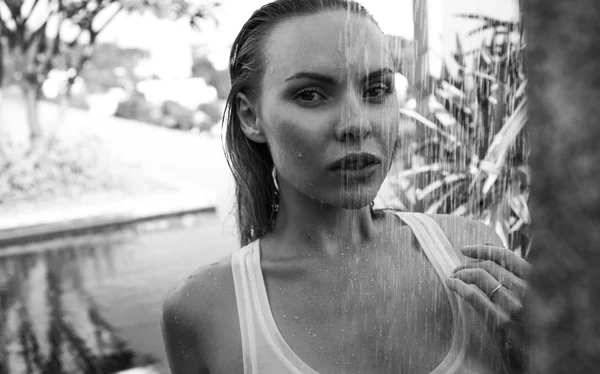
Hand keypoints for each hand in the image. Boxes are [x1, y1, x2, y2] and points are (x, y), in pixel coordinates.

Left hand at [446, 244, 529, 372]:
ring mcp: (515, 306)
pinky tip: (451, 285)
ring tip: (453, 277)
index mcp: (537, 282)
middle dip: (468, 265)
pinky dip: (459, 286)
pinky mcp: (501, 322)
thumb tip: (490, 247)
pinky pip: (474, 296)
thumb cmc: (536, 326)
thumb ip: (514, 273)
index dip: (482, 249)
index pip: (506, 256)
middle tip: (457, 269)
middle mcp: (527, 291)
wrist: (544, 359)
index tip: (466, 250)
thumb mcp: (533, 297)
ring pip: (480, 276)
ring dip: (461, 274)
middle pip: (489, 265)